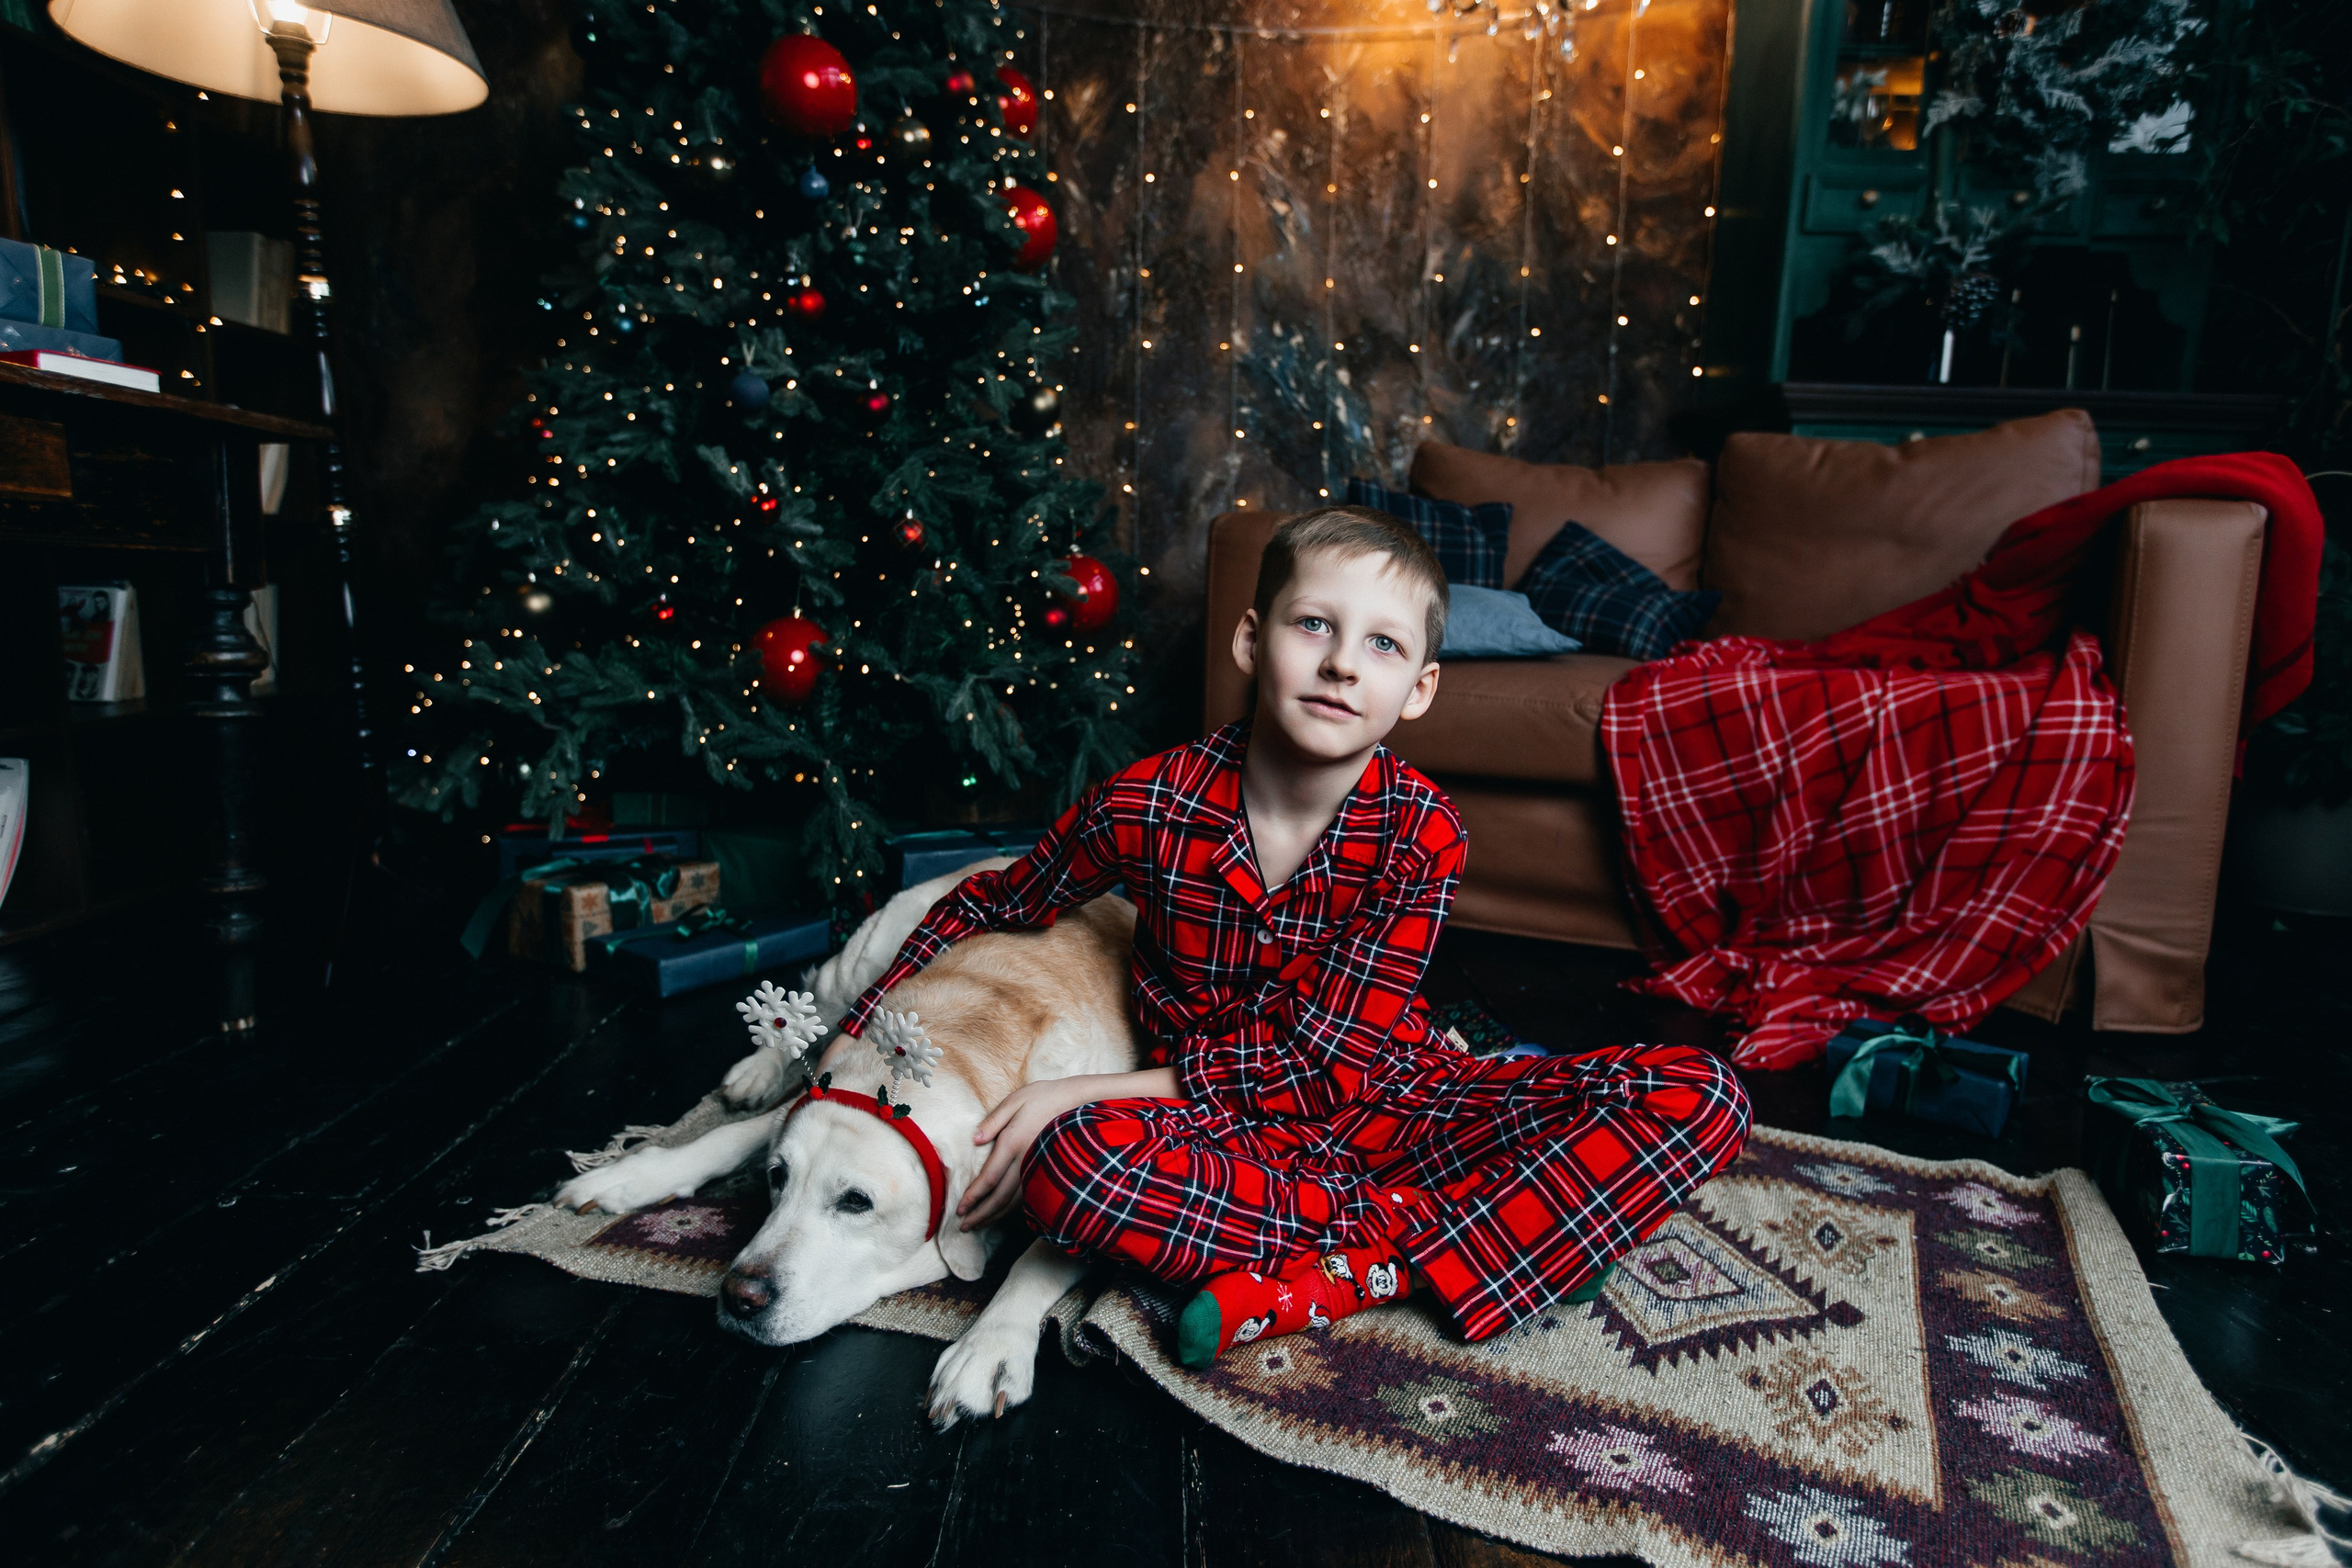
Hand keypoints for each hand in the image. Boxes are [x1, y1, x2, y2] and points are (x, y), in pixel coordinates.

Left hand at [957, 1076, 1094, 1230]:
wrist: (1078, 1101)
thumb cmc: (1043, 1097)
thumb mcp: (1015, 1100)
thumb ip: (993, 1120)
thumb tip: (974, 1140)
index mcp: (1013, 1143)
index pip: (989, 1178)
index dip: (973, 1196)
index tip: (960, 1209)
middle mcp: (1026, 1161)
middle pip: (1000, 1197)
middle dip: (981, 1215)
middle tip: (964, 1227)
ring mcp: (1039, 1168)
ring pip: (1014, 1202)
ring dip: (995, 1216)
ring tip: (979, 1225)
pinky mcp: (1048, 1171)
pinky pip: (1028, 1197)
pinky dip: (1013, 1209)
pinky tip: (1002, 1214)